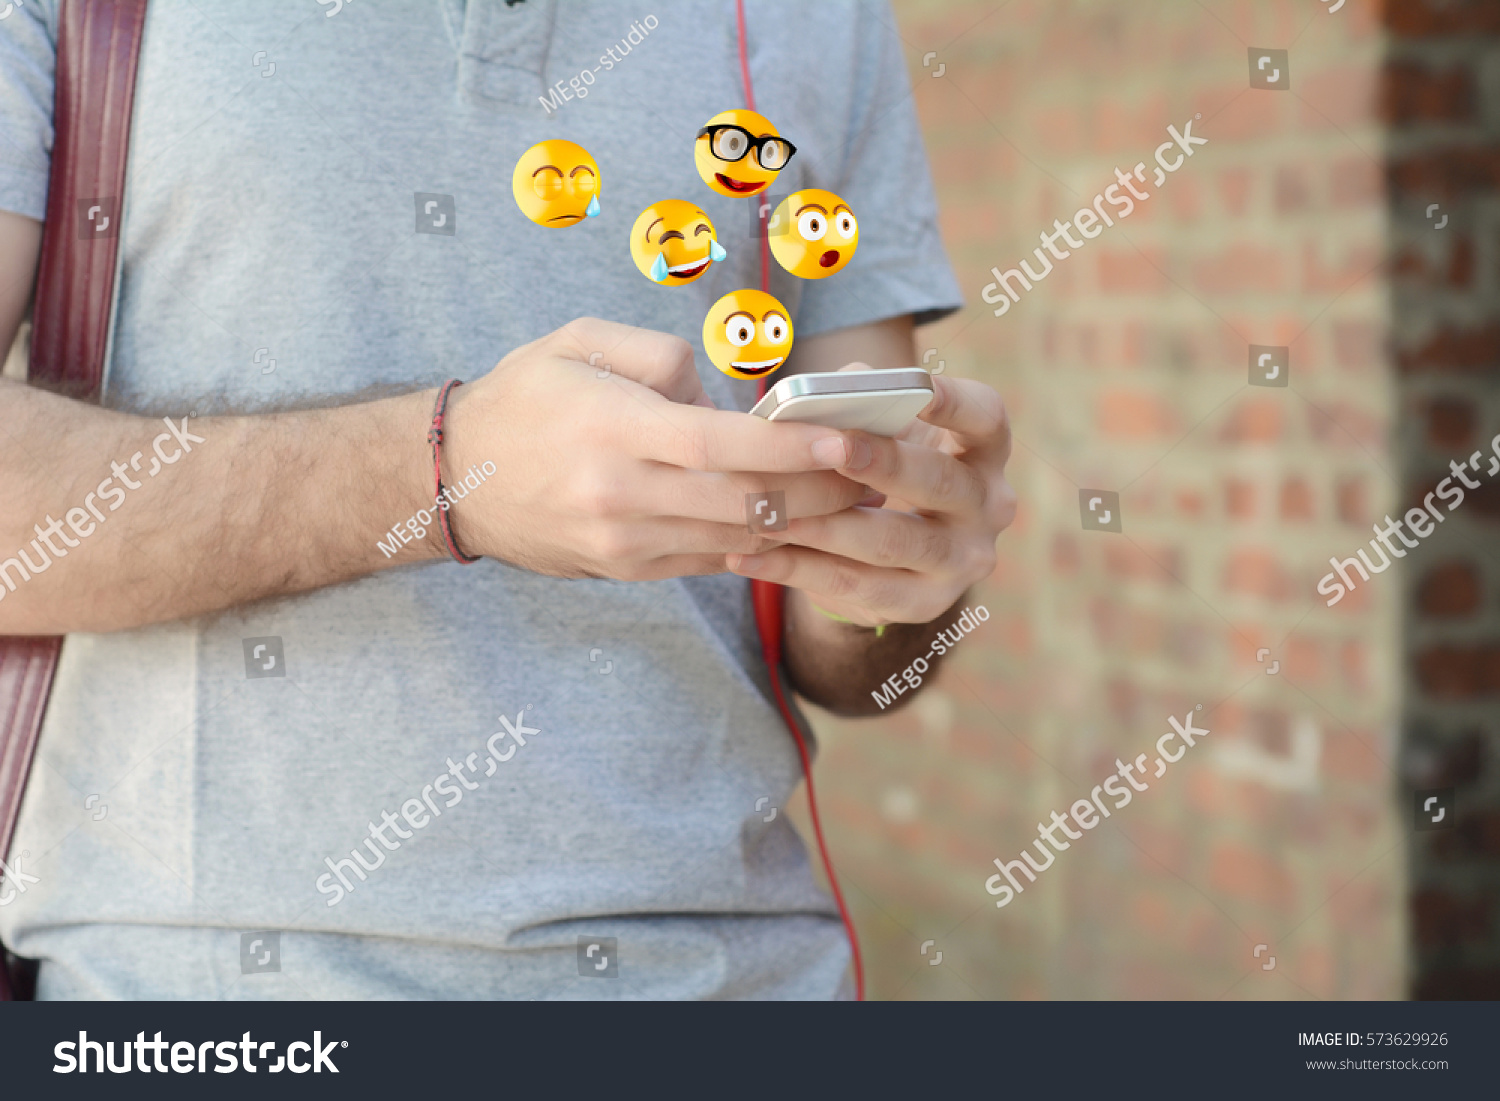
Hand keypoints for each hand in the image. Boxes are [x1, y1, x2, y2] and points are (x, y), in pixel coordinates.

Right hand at [441, 318, 870, 579]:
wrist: (455, 478)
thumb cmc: (524, 397)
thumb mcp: (577, 342)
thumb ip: (657, 356)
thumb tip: (719, 393)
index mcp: (614, 430)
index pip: (721, 445)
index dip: (792, 446)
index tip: (848, 439)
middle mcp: (622, 495)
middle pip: (744, 503)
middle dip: (821, 492)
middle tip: (876, 474)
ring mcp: (626, 542)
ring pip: (737, 540)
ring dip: (803, 524)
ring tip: (856, 502)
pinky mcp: (628, 569)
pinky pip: (710, 559)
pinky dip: (759, 544)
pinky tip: (798, 523)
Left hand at [727, 369, 1016, 624]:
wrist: (893, 547)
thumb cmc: (882, 460)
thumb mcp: (883, 426)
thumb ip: (858, 401)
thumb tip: (817, 398)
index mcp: (984, 451)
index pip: (985, 419)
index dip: (955, 404)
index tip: (918, 389)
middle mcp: (988, 507)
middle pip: (940, 483)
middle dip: (882, 464)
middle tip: (829, 449)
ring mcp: (959, 562)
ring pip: (893, 544)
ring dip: (828, 528)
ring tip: (771, 512)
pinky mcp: (921, 603)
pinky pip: (855, 588)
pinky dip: (796, 572)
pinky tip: (745, 558)